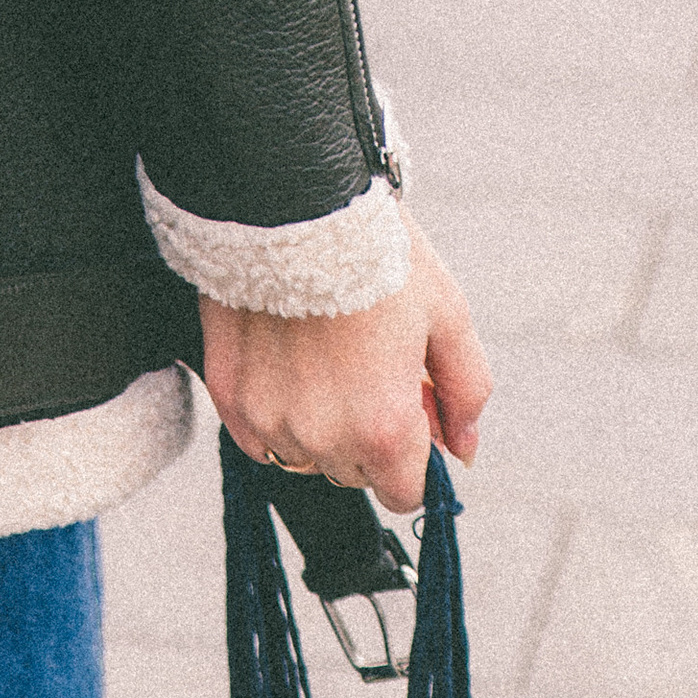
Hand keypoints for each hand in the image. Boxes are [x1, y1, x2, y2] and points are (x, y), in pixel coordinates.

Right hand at [201, 220, 490, 513]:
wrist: (296, 204)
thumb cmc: (378, 254)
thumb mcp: (447, 314)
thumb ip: (466, 391)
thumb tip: (465, 453)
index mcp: (384, 429)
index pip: (402, 493)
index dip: (414, 459)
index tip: (410, 416)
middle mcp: (324, 440)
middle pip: (353, 475)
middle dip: (368, 438)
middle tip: (368, 368)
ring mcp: (272, 424)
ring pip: (304, 457)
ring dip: (320, 426)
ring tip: (325, 357)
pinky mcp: (231, 401)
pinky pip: (259, 437)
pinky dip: (277, 412)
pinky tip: (287, 361)